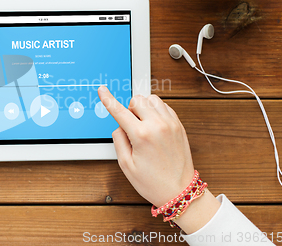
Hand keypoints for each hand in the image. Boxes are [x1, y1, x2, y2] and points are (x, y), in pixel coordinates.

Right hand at [98, 86, 219, 233]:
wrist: (180, 191)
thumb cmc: (153, 182)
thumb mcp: (126, 165)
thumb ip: (118, 140)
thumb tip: (120, 125)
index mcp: (142, 135)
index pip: (119, 111)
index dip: (108, 99)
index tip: (102, 89)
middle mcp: (158, 125)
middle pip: (137, 100)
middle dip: (129, 109)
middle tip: (131, 127)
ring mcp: (171, 124)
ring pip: (152, 99)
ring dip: (143, 108)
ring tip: (143, 125)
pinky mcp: (179, 125)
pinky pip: (164, 106)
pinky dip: (156, 111)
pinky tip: (154, 125)